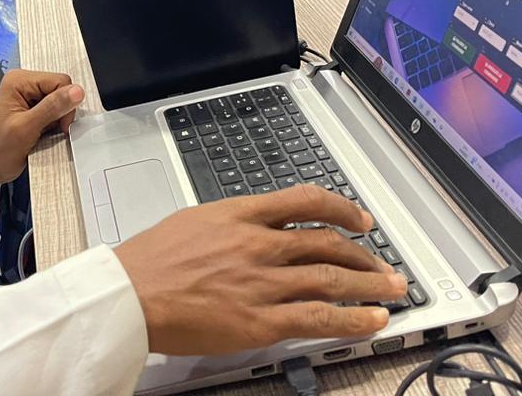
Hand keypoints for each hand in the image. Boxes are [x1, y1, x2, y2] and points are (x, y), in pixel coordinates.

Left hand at [0, 69, 83, 189]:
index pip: (60, 81)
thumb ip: (52, 107)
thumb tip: (75, 92)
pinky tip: (43, 132)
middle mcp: (23, 83)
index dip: (66, 103)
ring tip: (42, 132)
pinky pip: (55, 110)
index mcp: (18, 80)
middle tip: (47, 129)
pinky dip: (54, 123)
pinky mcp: (33, 107)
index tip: (59, 124)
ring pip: (61, 101)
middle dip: (61, 112)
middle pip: (62, 90)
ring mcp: (28, 95)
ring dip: (57, 119)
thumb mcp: (26, 128)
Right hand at [114, 186, 405, 354]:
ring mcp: (262, 282)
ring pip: (331, 278)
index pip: (304, 201)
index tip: (358, 220)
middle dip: (363, 254)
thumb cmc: (150, 261)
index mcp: (240, 214)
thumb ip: (232, 225)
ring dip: (369, 284)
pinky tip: (373, 321)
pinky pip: (318, 318)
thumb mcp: (195, 221)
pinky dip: (352, 319)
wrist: (128, 294)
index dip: (340, 208)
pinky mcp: (260, 321)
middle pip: (326, 242)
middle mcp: (258, 244)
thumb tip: (258, 229)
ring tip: (393, 290)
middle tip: (383, 263)